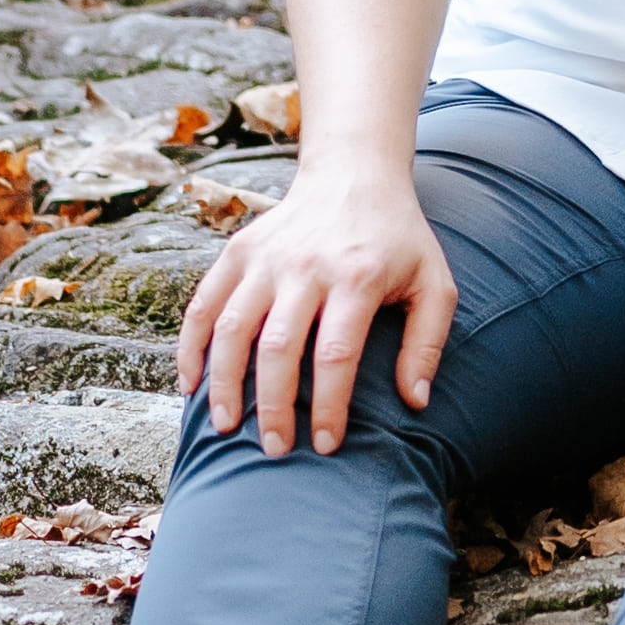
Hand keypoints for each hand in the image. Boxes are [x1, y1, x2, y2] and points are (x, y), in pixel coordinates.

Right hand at [179, 161, 456, 455]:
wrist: (354, 174)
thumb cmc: (398, 240)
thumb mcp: (434, 283)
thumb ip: (427, 342)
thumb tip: (415, 402)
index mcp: (357, 275)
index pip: (336, 354)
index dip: (327, 405)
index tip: (325, 444)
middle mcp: (305, 264)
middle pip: (277, 347)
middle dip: (273, 407)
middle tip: (276, 450)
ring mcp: (266, 257)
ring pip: (231, 328)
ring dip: (224, 383)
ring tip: (227, 427)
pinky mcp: (238, 251)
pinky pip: (203, 304)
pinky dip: (191, 346)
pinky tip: (191, 385)